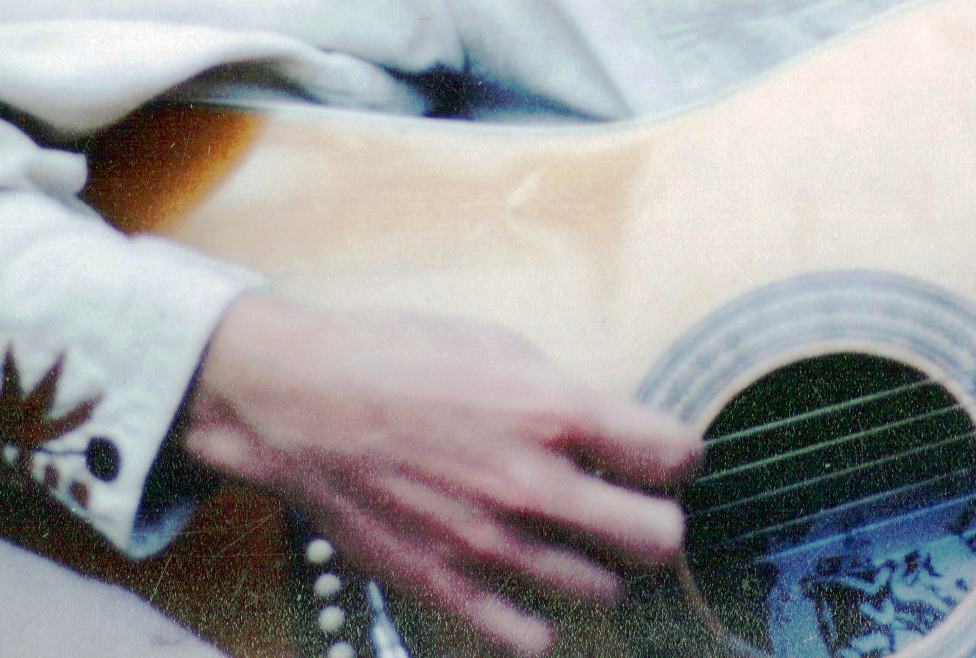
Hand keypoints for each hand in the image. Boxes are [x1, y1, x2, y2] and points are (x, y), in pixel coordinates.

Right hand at [181, 293, 700, 655]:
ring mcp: (489, 544)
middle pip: (658, 540)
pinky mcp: (443, 584)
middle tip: (636, 506)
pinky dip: (541, 618)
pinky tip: (532, 588)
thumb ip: (567, 396)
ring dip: (603, 567)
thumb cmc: (394, 359)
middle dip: (658, 521)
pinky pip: (528, 636)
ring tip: (579, 540)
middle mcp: (533, 484)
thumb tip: (614, 430)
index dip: (680, 455)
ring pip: (604, 591)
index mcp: (554, 411)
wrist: (295, 402)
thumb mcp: (500, 348)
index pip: (676, 455)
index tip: (663, 455)